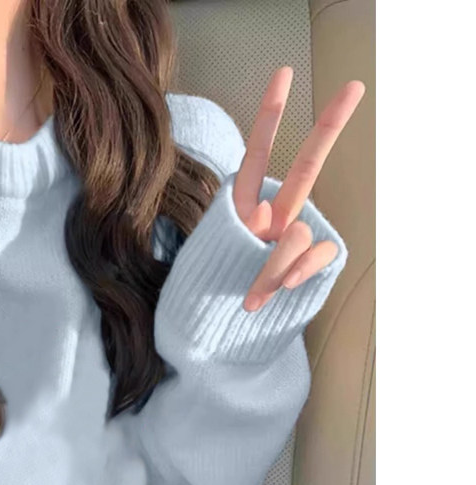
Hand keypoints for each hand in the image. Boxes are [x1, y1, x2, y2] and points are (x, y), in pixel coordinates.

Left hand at [234, 67, 365, 311]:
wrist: (220, 332)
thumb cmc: (208, 293)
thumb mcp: (216, 262)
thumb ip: (248, 239)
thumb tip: (274, 222)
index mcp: (243, 209)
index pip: (257, 157)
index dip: (270, 118)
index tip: (285, 74)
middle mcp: (273, 218)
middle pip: (306, 167)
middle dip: (329, 129)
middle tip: (353, 88)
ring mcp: (295, 240)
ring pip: (300, 234)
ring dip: (274, 266)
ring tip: (253, 295)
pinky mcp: (313, 263)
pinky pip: (319, 255)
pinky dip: (301, 270)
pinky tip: (285, 286)